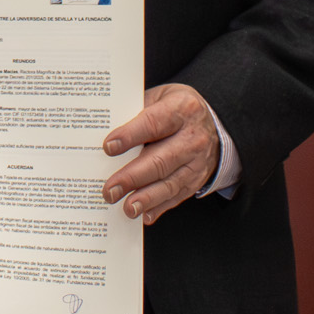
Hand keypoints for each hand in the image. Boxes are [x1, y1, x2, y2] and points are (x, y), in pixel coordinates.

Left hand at [100, 84, 220, 225]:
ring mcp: (197, 162)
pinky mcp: (197, 180)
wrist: (213, 123)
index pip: (153, 124)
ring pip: (170, 183)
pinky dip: (159, 207)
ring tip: (127, 208)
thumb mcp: (159, 98)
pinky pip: (177, 196)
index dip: (130, 136)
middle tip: (111, 189)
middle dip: (132, 177)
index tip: (108, 147)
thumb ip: (135, 112)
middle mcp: (193, 137)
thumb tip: (101, 131)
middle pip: (160, 160)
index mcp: (181, 109)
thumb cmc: (176, 109)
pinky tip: (144, 214)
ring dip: (146, 198)